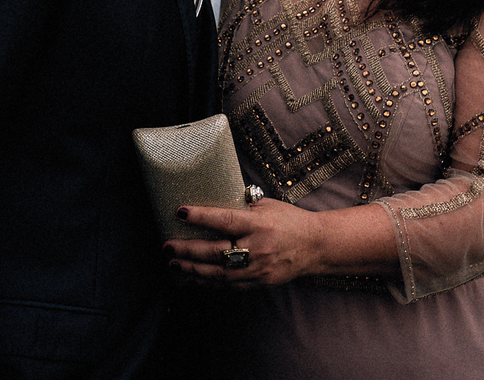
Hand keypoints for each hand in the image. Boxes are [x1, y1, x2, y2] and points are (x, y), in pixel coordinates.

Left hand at [163, 199, 318, 288]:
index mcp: (259, 224)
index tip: (180, 212)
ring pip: (219, 273)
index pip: (225, 220)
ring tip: (173, 263)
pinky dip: (209, 282)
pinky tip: (193, 277)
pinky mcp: (259, 282)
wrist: (316, 245)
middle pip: (216, 252)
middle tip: (167, 246)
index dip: (201, 217)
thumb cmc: (289, 220)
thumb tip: (212, 198)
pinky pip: (229, 285)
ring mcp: (258, 269)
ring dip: (193, 269)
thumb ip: (241, 206)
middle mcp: (257, 248)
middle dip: (188, 250)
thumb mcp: (267, 205)